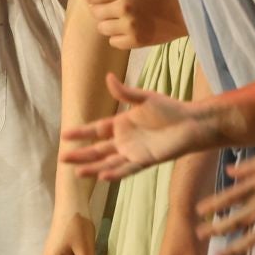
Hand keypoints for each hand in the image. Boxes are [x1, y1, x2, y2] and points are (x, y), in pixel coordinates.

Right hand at [62, 72, 213, 179]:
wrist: (191, 123)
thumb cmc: (170, 109)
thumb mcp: (145, 97)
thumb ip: (125, 93)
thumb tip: (108, 78)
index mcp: (122, 124)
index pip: (96, 130)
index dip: (81, 132)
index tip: (64, 134)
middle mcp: (125, 140)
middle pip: (98, 149)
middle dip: (81, 154)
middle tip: (63, 158)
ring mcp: (134, 152)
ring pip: (108, 162)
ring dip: (93, 168)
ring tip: (77, 173)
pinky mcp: (146, 160)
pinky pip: (127, 169)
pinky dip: (114, 173)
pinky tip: (101, 177)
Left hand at [85, 0, 185, 49]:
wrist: (184, 11)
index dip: (94, 0)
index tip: (99, 2)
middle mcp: (123, 6)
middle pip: (96, 14)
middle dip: (102, 12)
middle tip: (114, 12)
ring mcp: (129, 25)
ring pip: (102, 29)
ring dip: (109, 26)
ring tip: (122, 23)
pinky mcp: (135, 41)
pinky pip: (113, 42)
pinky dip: (118, 38)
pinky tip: (128, 32)